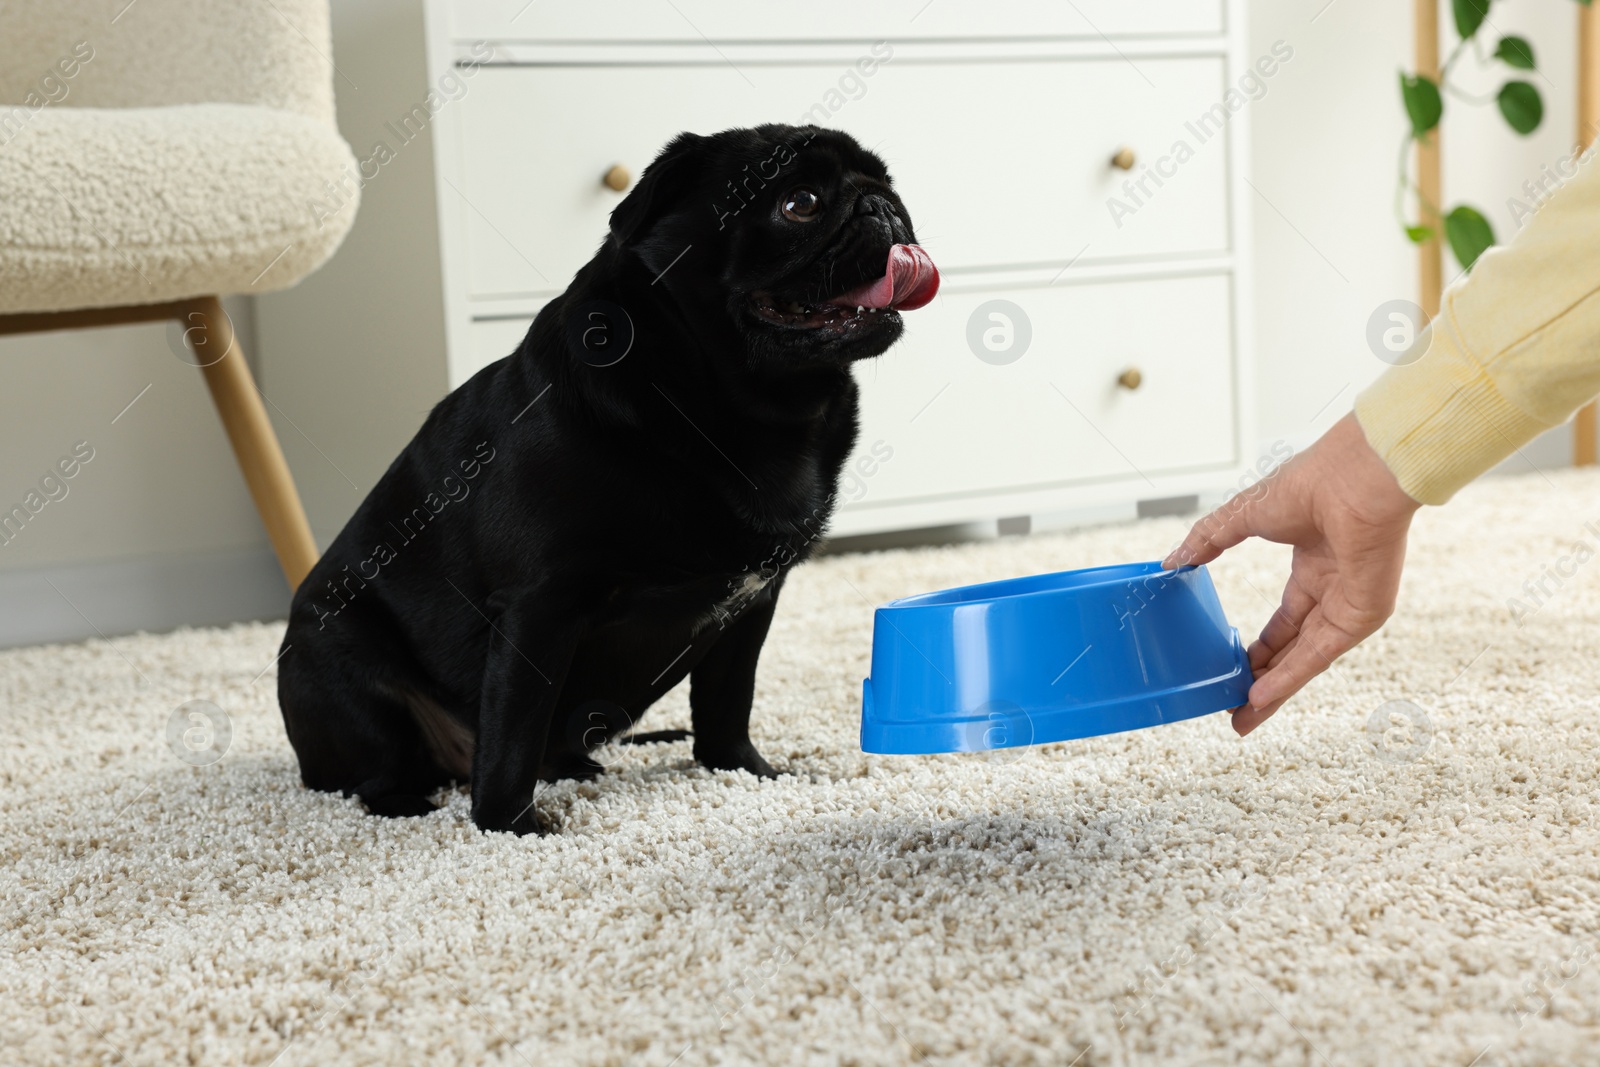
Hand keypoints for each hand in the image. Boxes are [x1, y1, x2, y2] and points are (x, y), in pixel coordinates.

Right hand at [1163, 413, 1420, 735]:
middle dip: (1261, 679)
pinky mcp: (1360, 617)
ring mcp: (1347, 607)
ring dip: (1273, 691)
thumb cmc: (1310, 482)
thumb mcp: (1242, 515)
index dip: (1255, 647)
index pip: (1282, 621)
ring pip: (1303, 660)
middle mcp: (1332, 592)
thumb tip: (1171, 561)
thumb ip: (1206, 541)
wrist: (1355, 478)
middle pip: (1291, 649)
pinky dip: (1288, 677)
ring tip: (1241, 718)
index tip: (1230, 667)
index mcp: (1313, 565)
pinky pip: (1317, 656)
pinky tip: (1259, 697)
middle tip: (1232, 706)